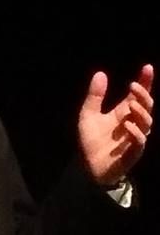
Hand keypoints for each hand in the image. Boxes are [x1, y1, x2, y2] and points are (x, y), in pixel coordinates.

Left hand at [78, 64, 153, 185]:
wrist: (86, 167)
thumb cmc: (91, 141)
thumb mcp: (88, 114)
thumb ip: (95, 96)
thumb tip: (100, 73)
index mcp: (124, 112)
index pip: (138, 95)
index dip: (145, 82)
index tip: (147, 67)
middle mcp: (133, 123)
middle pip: (146, 106)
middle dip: (143, 95)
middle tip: (133, 86)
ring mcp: (134, 138)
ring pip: (147, 123)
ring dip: (141, 113)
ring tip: (131, 104)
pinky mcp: (132, 153)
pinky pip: (140, 142)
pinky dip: (136, 133)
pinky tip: (128, 125)